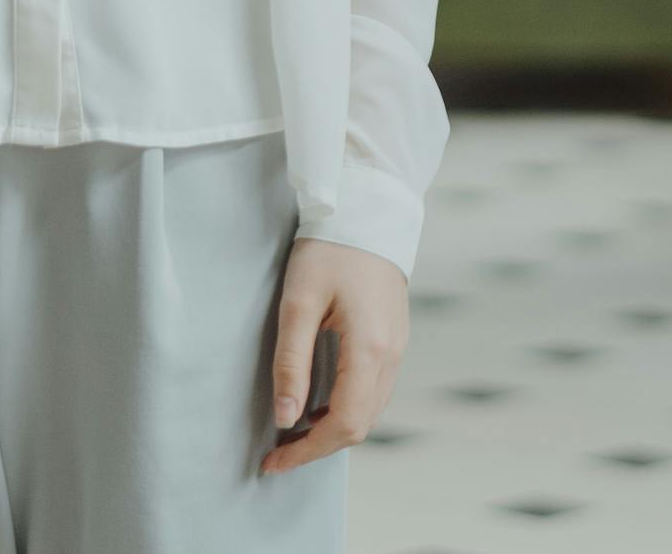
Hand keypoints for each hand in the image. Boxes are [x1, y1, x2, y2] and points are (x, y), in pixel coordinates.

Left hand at [261, 236, 407, 475]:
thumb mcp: (298, 302)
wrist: (366, 209)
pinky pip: (375, 390)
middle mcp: (391, 355)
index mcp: (370, 349)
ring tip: (293, 431)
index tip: (273, 461)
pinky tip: (319, 402)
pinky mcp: (394, 337)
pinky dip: (348, 408)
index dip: (308, 451)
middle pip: (360, 425)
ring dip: (334, 429)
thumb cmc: (328, 249)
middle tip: (278, 452)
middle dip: (319, 446)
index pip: (343, 424)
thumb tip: (285, 417)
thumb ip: (291, 362)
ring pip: (370, 411)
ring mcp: (398, 347)